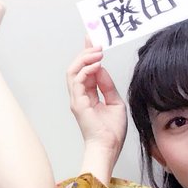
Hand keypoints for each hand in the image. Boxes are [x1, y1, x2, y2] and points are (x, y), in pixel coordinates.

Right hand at [67, 43, 125, 167]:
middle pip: (76, 68)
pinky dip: (86, 70)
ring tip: (97, 52)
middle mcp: (79, 96)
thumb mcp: (115, 102)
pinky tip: (97, 66)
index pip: (84, 71)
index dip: (87, 55)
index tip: (93, 41)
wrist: (109, 147)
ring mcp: (76, 99)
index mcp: (88, 96)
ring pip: (73, 71)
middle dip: (84, 52)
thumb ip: (107, 85)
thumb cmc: (112, 132)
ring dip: (85, 59)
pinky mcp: (77, 103)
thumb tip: (101, 69)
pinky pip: (77, 80)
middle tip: (95, 42)